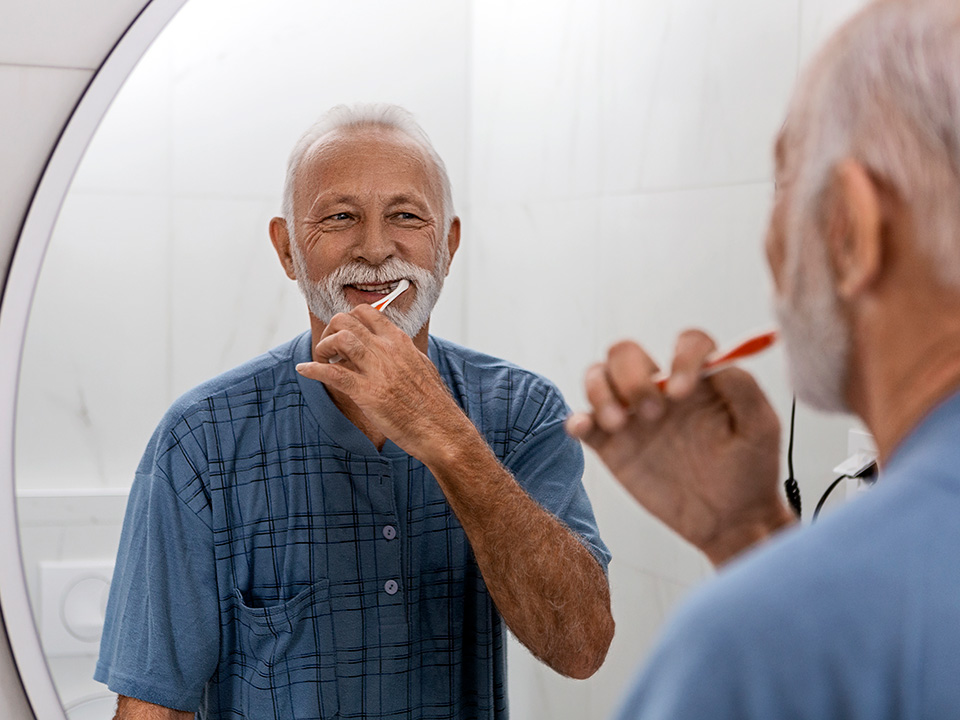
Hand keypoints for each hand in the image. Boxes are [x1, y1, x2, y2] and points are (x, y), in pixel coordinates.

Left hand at [295, 305, 470, 462]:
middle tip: (329, 347)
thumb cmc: (434, 404)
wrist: (441, 429)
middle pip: (347, 320)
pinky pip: (332, 374)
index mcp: (400, 342)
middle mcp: (387, 350)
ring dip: (323, 347)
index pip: (367, 312)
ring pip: (339, 339)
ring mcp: (377, 370)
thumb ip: (404, 353)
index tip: (343, 333)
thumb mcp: (422, 366)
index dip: (348, 319)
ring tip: (322, 359)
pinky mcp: (367, 393)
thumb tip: (394, 346)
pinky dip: (313, 370)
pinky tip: (305, 371)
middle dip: (330, 330)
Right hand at [566, 330, 794, 564]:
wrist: (730, 520)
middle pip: (626, 352)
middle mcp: (660, 389)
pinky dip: (576, 420)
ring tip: (619, 424)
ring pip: (598, 377)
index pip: (686, 343)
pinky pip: (583, 422)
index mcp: (698, 379)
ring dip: (601, 392)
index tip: (683, 391)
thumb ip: (744, 390)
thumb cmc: (750, 470)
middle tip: (653, 414)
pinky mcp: (612, 446)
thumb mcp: (761, 429)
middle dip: (632, 376)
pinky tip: (583, 428)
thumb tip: (717, 364)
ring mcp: (633, 416)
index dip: (682, 357)